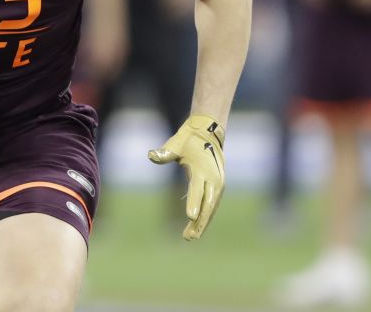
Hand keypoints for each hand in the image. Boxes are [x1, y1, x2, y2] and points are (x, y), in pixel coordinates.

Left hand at [148, 114, 225, 240]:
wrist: (209, 133)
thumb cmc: (189, 140)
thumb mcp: (176, 144)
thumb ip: (165, 153)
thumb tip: (151, 155)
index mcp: (202, 169)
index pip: (197, 189)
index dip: (193, 203)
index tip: (190, 217)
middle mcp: (213, 178)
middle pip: (207, 204)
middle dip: (198, 221)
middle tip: (188, 237)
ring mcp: (218, 184)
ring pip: (211, 208)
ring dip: (202, 223)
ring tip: (190, 237)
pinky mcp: (219, 187)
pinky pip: (212, 205)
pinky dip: (206, 217)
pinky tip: (197, 228)